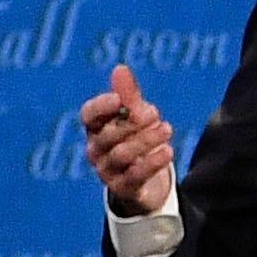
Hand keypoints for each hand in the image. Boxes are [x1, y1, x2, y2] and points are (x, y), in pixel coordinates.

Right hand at [79, 62, 180, 216]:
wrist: (146, 182)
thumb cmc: (137, 140)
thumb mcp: (136, 116)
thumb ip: (129, 95)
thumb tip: (120, 68)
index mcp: (96, 128)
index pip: (89, 115)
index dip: (101, 107)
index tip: (118, 100)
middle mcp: (96, 150)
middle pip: (107, 135)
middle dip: (132, 123)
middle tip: (154, 114)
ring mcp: (107, 171)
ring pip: (122, 154)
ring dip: (146, 140)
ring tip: (167, 129)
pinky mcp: (123, 188)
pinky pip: (134, 176)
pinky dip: (152, 162)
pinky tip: (168, 150)